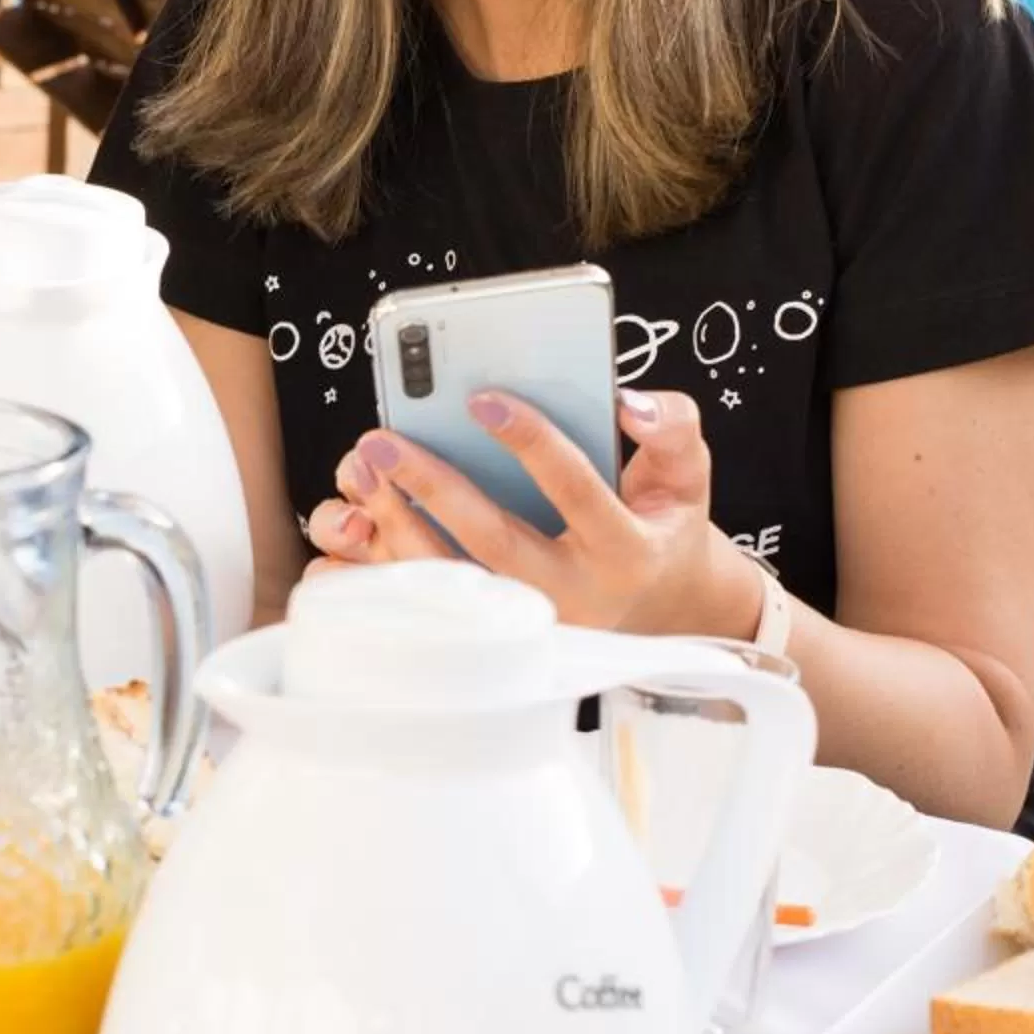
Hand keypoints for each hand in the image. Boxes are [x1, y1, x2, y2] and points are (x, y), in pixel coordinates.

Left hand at [304, 389, 764, 636]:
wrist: (657, 606)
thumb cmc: (661, 525)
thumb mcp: (688, 475)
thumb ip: (671, 428)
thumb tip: (628, 402)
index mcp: (624, 551)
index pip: (576, 489)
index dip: (532, 442)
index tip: (482, 397)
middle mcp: (572, 596)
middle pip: (493, 542)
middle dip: (434, 488)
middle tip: (382, 440)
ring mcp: (526, 622)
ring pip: (449, 579)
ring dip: (395, 524)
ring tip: (362, 468)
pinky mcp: (490, 636)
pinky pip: (424, 609)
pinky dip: (376, 573)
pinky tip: (346, 529)